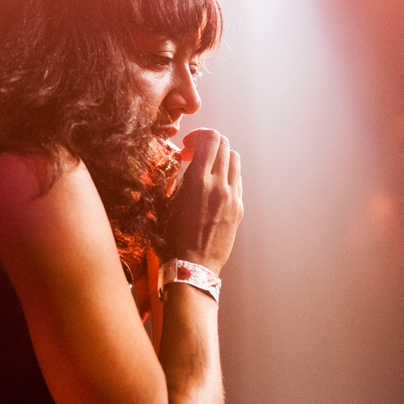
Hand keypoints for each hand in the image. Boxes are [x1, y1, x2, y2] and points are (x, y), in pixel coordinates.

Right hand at [164, 129, 242, 273]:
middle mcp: (219, 186)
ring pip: (234, 159)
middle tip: (194, 156)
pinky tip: (213, 188)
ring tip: (206, 170)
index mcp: (197, 182)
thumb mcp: (165, 205)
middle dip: (208, 143)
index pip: (209, 138)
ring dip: (220, 158)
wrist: (192, 268)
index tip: (186, 149)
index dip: (197, 136)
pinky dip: (227, 175)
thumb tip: (179, 164)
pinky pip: (237, 180)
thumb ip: (175, 180)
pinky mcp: (239, 209)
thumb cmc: (172, 240)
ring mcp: (232, 197)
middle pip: (224, 143)